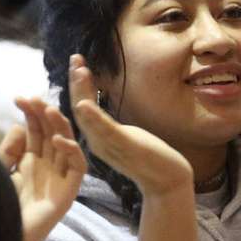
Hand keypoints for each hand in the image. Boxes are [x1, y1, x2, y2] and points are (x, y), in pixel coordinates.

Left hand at [0, 99, 87, 240]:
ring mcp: (59, 179)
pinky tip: (59, 141)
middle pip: (52, 134)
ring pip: (67, 145)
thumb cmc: (1, 207)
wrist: (4, 238)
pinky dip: (73, 152)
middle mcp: (47, 168)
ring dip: (61, 126)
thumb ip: (10, 149)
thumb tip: (21, 125)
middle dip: (44, 114)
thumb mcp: (2, 171)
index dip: (30, 113)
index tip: (19, 98)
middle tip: (35, 98)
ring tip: (49, 110)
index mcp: (31, 162)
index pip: (36, 131)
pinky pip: (78, 169)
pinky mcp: (68, 193)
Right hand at [68, 54, 192, 196]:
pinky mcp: (123, 147)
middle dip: (75, 83)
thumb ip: (108, 124)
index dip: (77, 85)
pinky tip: (85, 102)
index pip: (81, 107)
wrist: (167, 182)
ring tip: (78, 71)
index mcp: (97, 137)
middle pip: (78, 109)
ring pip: (87, 117)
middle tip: (74, 58)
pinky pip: (104, 131)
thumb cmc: (147, 158)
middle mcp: (97, 142)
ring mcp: (109, 146)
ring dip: (81, 92)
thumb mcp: (124, 135)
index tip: (76, 61)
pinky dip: (93, 116)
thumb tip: (101, 109)